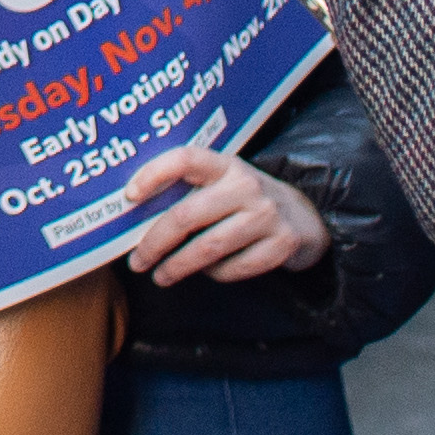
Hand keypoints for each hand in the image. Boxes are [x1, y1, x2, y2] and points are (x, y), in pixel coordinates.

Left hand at [116, 140, 331, 284]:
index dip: (154, 173)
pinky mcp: (281, 245)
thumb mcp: (223, 182)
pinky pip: (234, 268)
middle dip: (155, 242)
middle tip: (137, 262)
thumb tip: (135, 214)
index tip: (128, 196)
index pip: (185, 158)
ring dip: (178, 266)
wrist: (306, 216)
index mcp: (226, 163)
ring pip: (209, 247)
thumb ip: (190, 190)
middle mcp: (247, 185)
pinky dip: (214, 275)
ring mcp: (267, 215)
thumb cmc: (245, 200)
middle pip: (188, 214)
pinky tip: (205, 273)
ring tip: (160, 276)